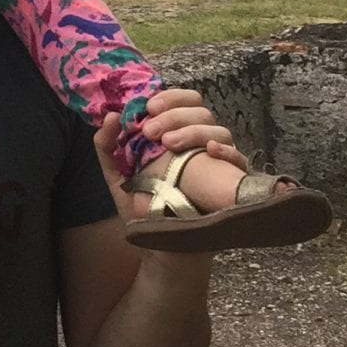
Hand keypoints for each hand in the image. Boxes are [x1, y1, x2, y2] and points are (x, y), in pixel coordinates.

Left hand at [94, 99, 247, 216]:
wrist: (163, 249)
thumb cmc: (144, 207)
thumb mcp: (118, 176)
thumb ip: (107, 146)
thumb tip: (110, 116)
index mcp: (176, 135)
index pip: (184, 101)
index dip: (170, 98)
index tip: (148, 107)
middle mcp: (201, 144)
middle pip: (201, 112)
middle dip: (174, 115)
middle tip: (151, 131)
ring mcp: (219, 163)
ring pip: (219, 131)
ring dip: (193, 130)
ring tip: (169, 144)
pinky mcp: (233, 184)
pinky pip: (239, 160)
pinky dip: (226, 151)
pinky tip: (209, 151)